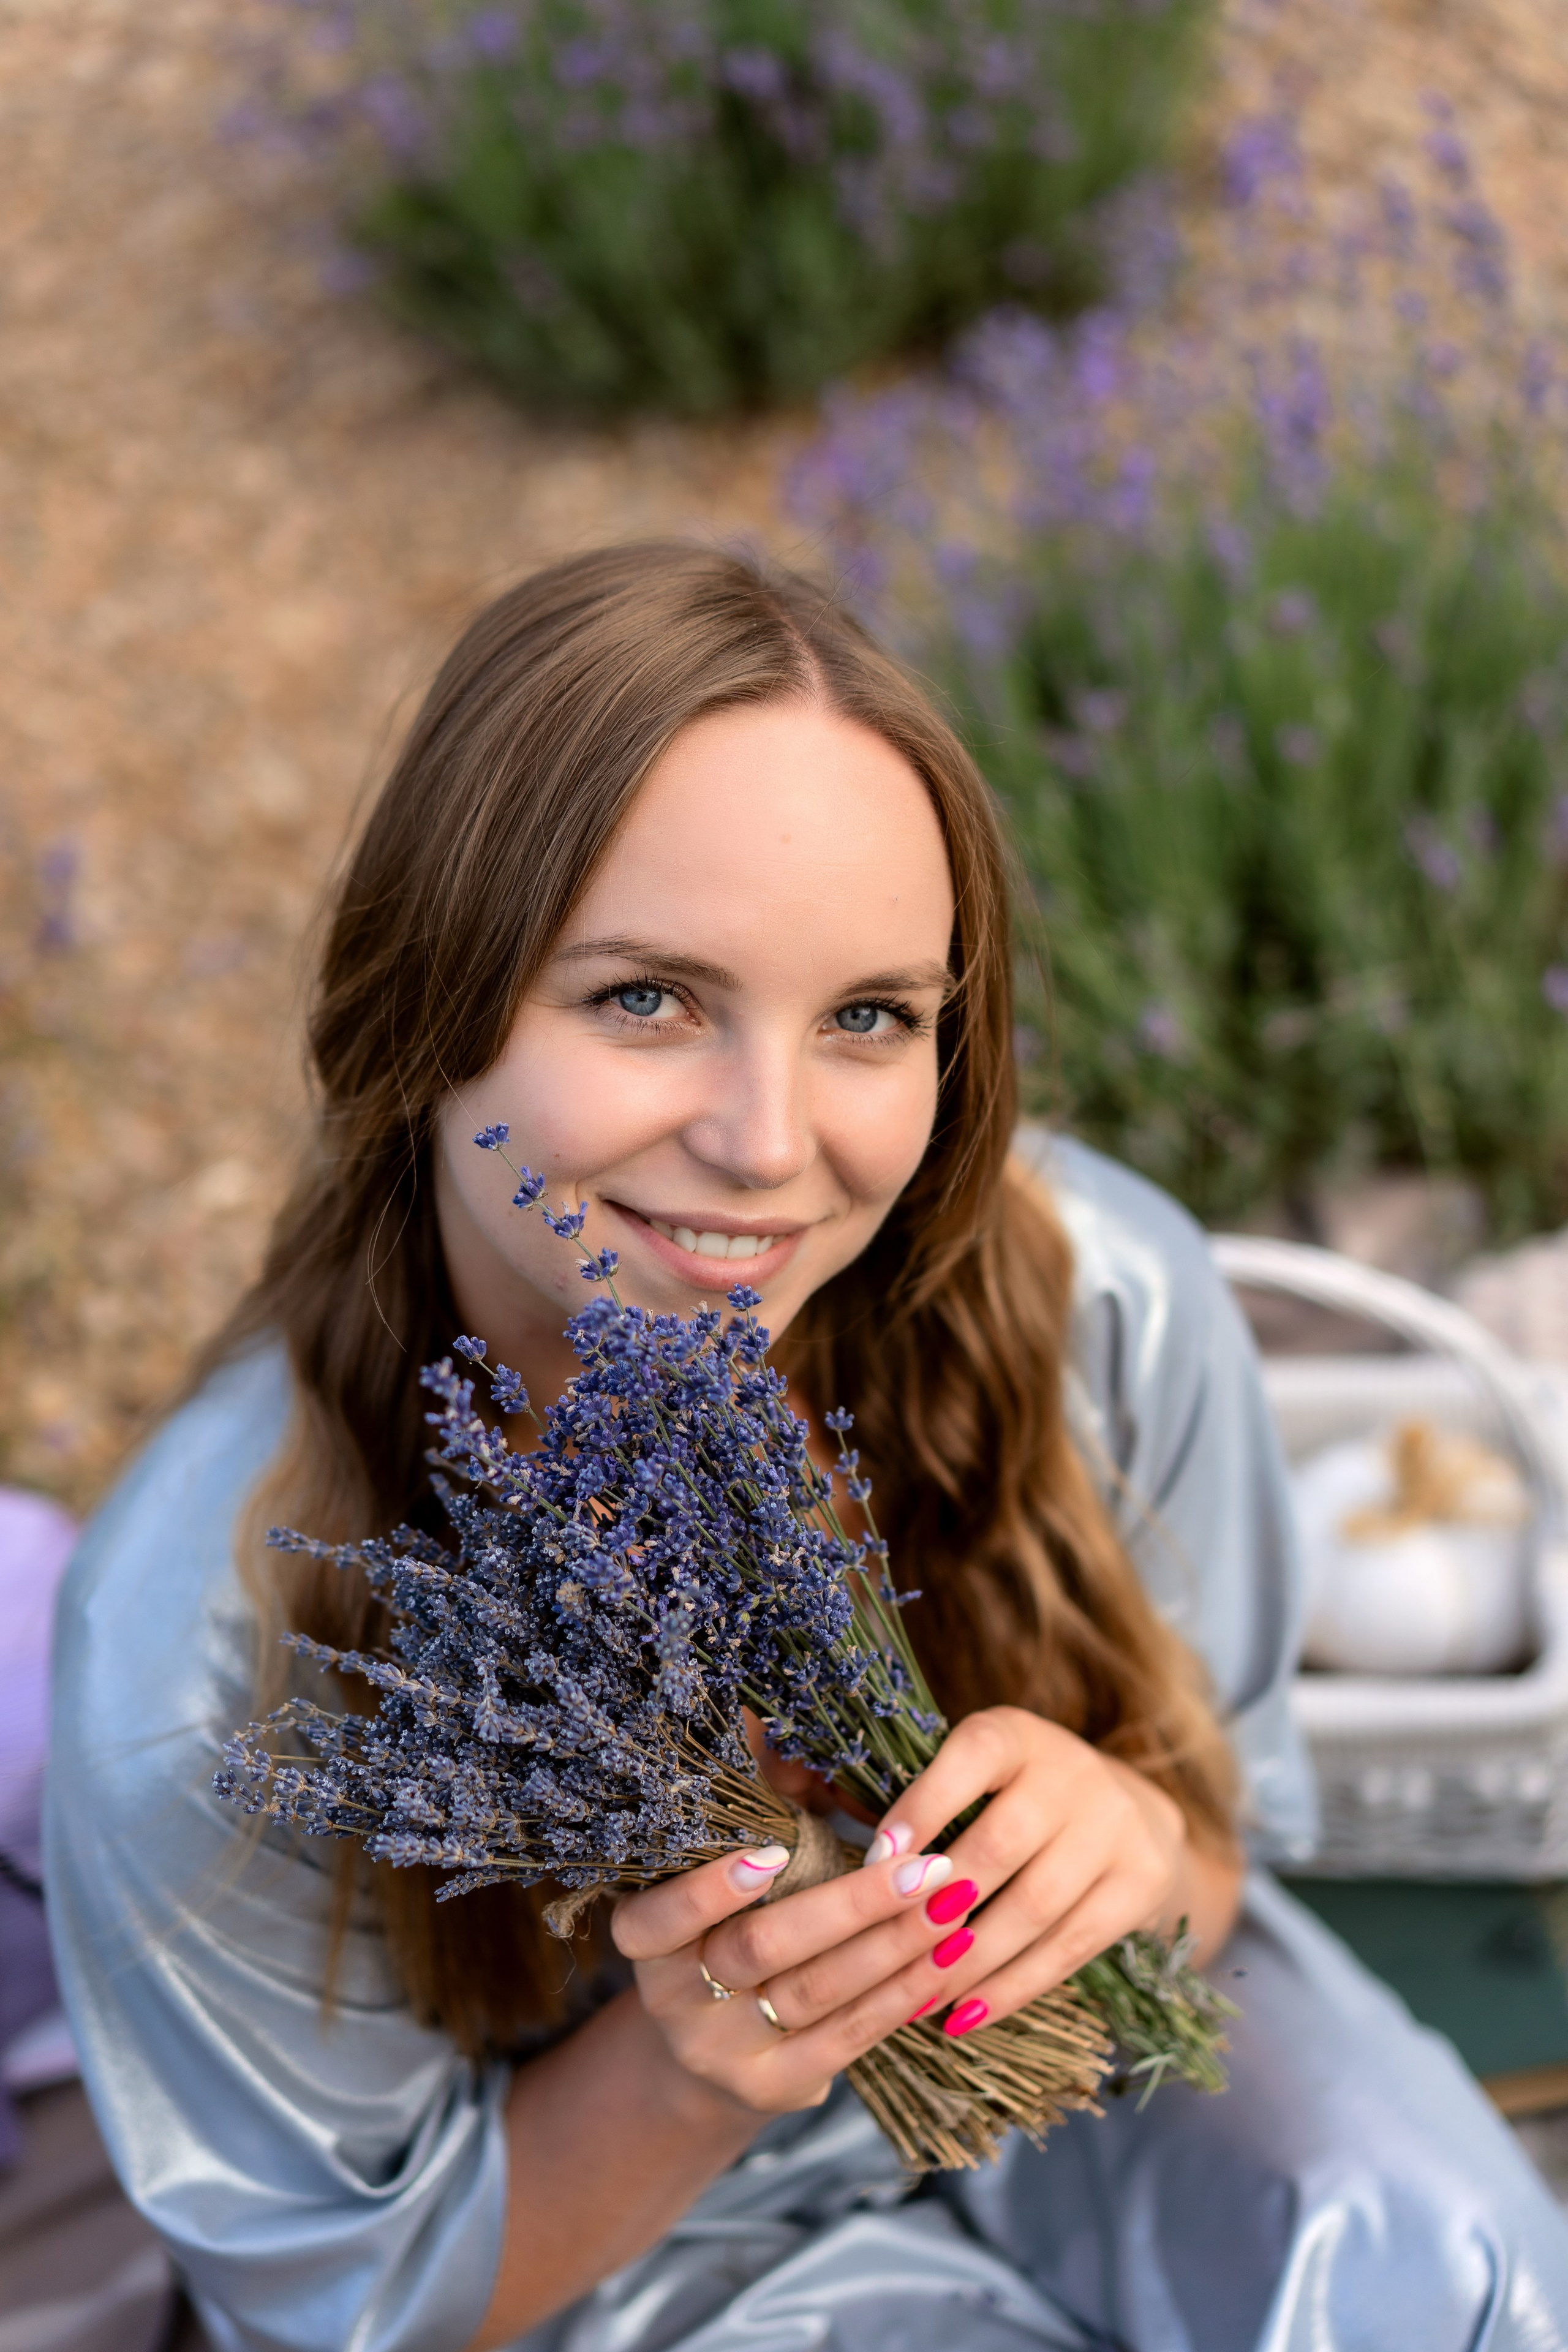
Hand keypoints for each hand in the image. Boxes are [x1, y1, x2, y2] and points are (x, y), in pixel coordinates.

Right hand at [610, 1834, 970, 2116]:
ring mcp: (723, 2052)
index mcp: (645, 1939)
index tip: (772, 1850)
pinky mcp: (775, 2088)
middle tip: (925, 1864)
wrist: (711, 2043)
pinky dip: (902, 1992)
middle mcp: (674, 2002)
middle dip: (851, 1904)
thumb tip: (779, 1725)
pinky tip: (947, 1955)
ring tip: (953, 1901)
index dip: (709, 1889)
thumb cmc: (728, 1918)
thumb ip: (751, 1798)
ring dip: (894, 1943)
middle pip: (762, 1949)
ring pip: (817, 1992)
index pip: (660, 1919)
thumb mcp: (719, 1862)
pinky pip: (848, 2036)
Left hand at [834, 1707, 1238, 2042]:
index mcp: (1015, 1734)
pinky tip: (967, 2015)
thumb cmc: (1009, 1801)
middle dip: (941, 1905)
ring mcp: (1115, 1827)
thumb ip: (904, 1799)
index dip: (923, 1805)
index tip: (875, 1860)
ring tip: (917, 2000)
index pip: (972, 1756)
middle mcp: (1071, 1771)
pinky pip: (1072, 1946)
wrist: (1130, 1812)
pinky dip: (1014, 1986)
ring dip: (971, 1960)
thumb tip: (817, 1823)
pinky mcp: (1142, 1882)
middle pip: (1003, 1842)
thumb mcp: (969, 1778)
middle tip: (885, 1954)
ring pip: (1038, 1904)